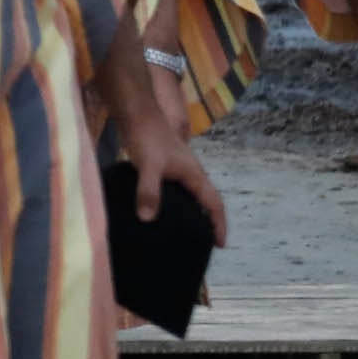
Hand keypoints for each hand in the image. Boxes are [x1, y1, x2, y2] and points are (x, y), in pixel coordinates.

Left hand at [123, 108, 231, 247]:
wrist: (137, 113)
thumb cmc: (147, 138)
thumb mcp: (149, 166)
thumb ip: (149, 191)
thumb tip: (148, 220)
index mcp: (195, 175)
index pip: (215, 204)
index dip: (219, 224)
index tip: (221, 245)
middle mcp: (191, 173)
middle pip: (207, 201)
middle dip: (210, 221)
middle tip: (204, 243)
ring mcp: (178, 169)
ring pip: (192, 195)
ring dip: (193, 212)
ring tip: (185, 231)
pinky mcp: (164, 166)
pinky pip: (177, 190)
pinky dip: (176, 203)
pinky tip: (161, 210)